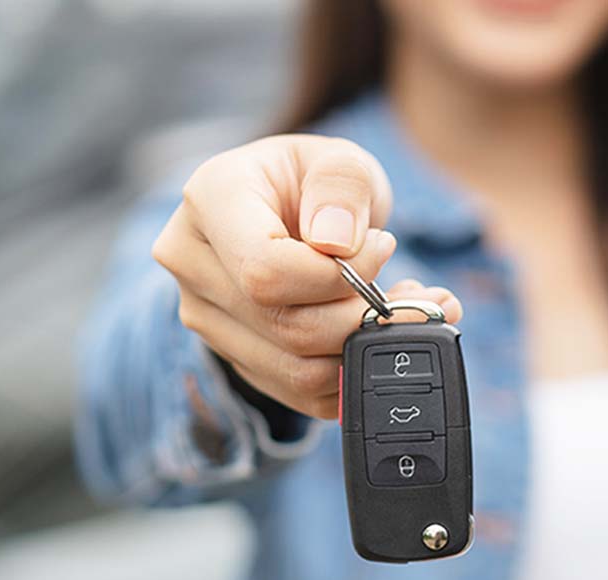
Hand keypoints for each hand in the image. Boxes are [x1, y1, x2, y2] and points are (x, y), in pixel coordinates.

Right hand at [152, 135, 462, 419]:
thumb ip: (342, 185)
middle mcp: (193, 264)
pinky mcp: (238, 358)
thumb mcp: (340, 159)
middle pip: (286, 327)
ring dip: (366, 349)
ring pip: (298, 370)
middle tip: (414, 293)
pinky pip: (303, 392)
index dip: (337, 276)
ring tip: (405, 310)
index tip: (382, 249)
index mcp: (209, 201)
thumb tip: (337, 243)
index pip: (265, 270)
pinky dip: (354, 372)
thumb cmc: (315, 181)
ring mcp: (209, 319)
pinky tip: (378, 335)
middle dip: (362, 317)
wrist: (291, 209)